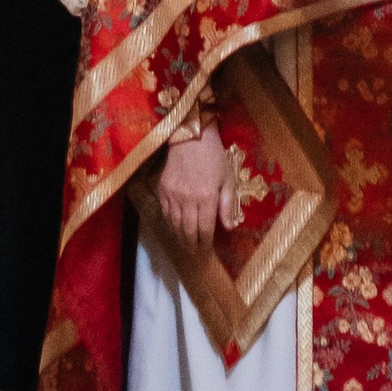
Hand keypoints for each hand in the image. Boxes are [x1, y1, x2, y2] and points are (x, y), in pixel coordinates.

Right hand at [158, 127, 228, 250]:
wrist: (190, 136)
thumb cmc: (213, 156)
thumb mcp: (227, 179)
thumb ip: (227, 205)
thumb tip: (229, 228)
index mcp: (207, 198)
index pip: (205, 229)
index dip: (205, 243)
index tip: (206, 251)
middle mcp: (188, 199)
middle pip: (188, 230)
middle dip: (192, 245)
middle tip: (195, 254)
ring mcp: (173, 195)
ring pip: (175, 224)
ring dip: (180, 237)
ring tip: (185, 245)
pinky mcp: (162, 189)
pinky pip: (165, 213)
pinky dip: (170, 223)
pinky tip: (175, 228)